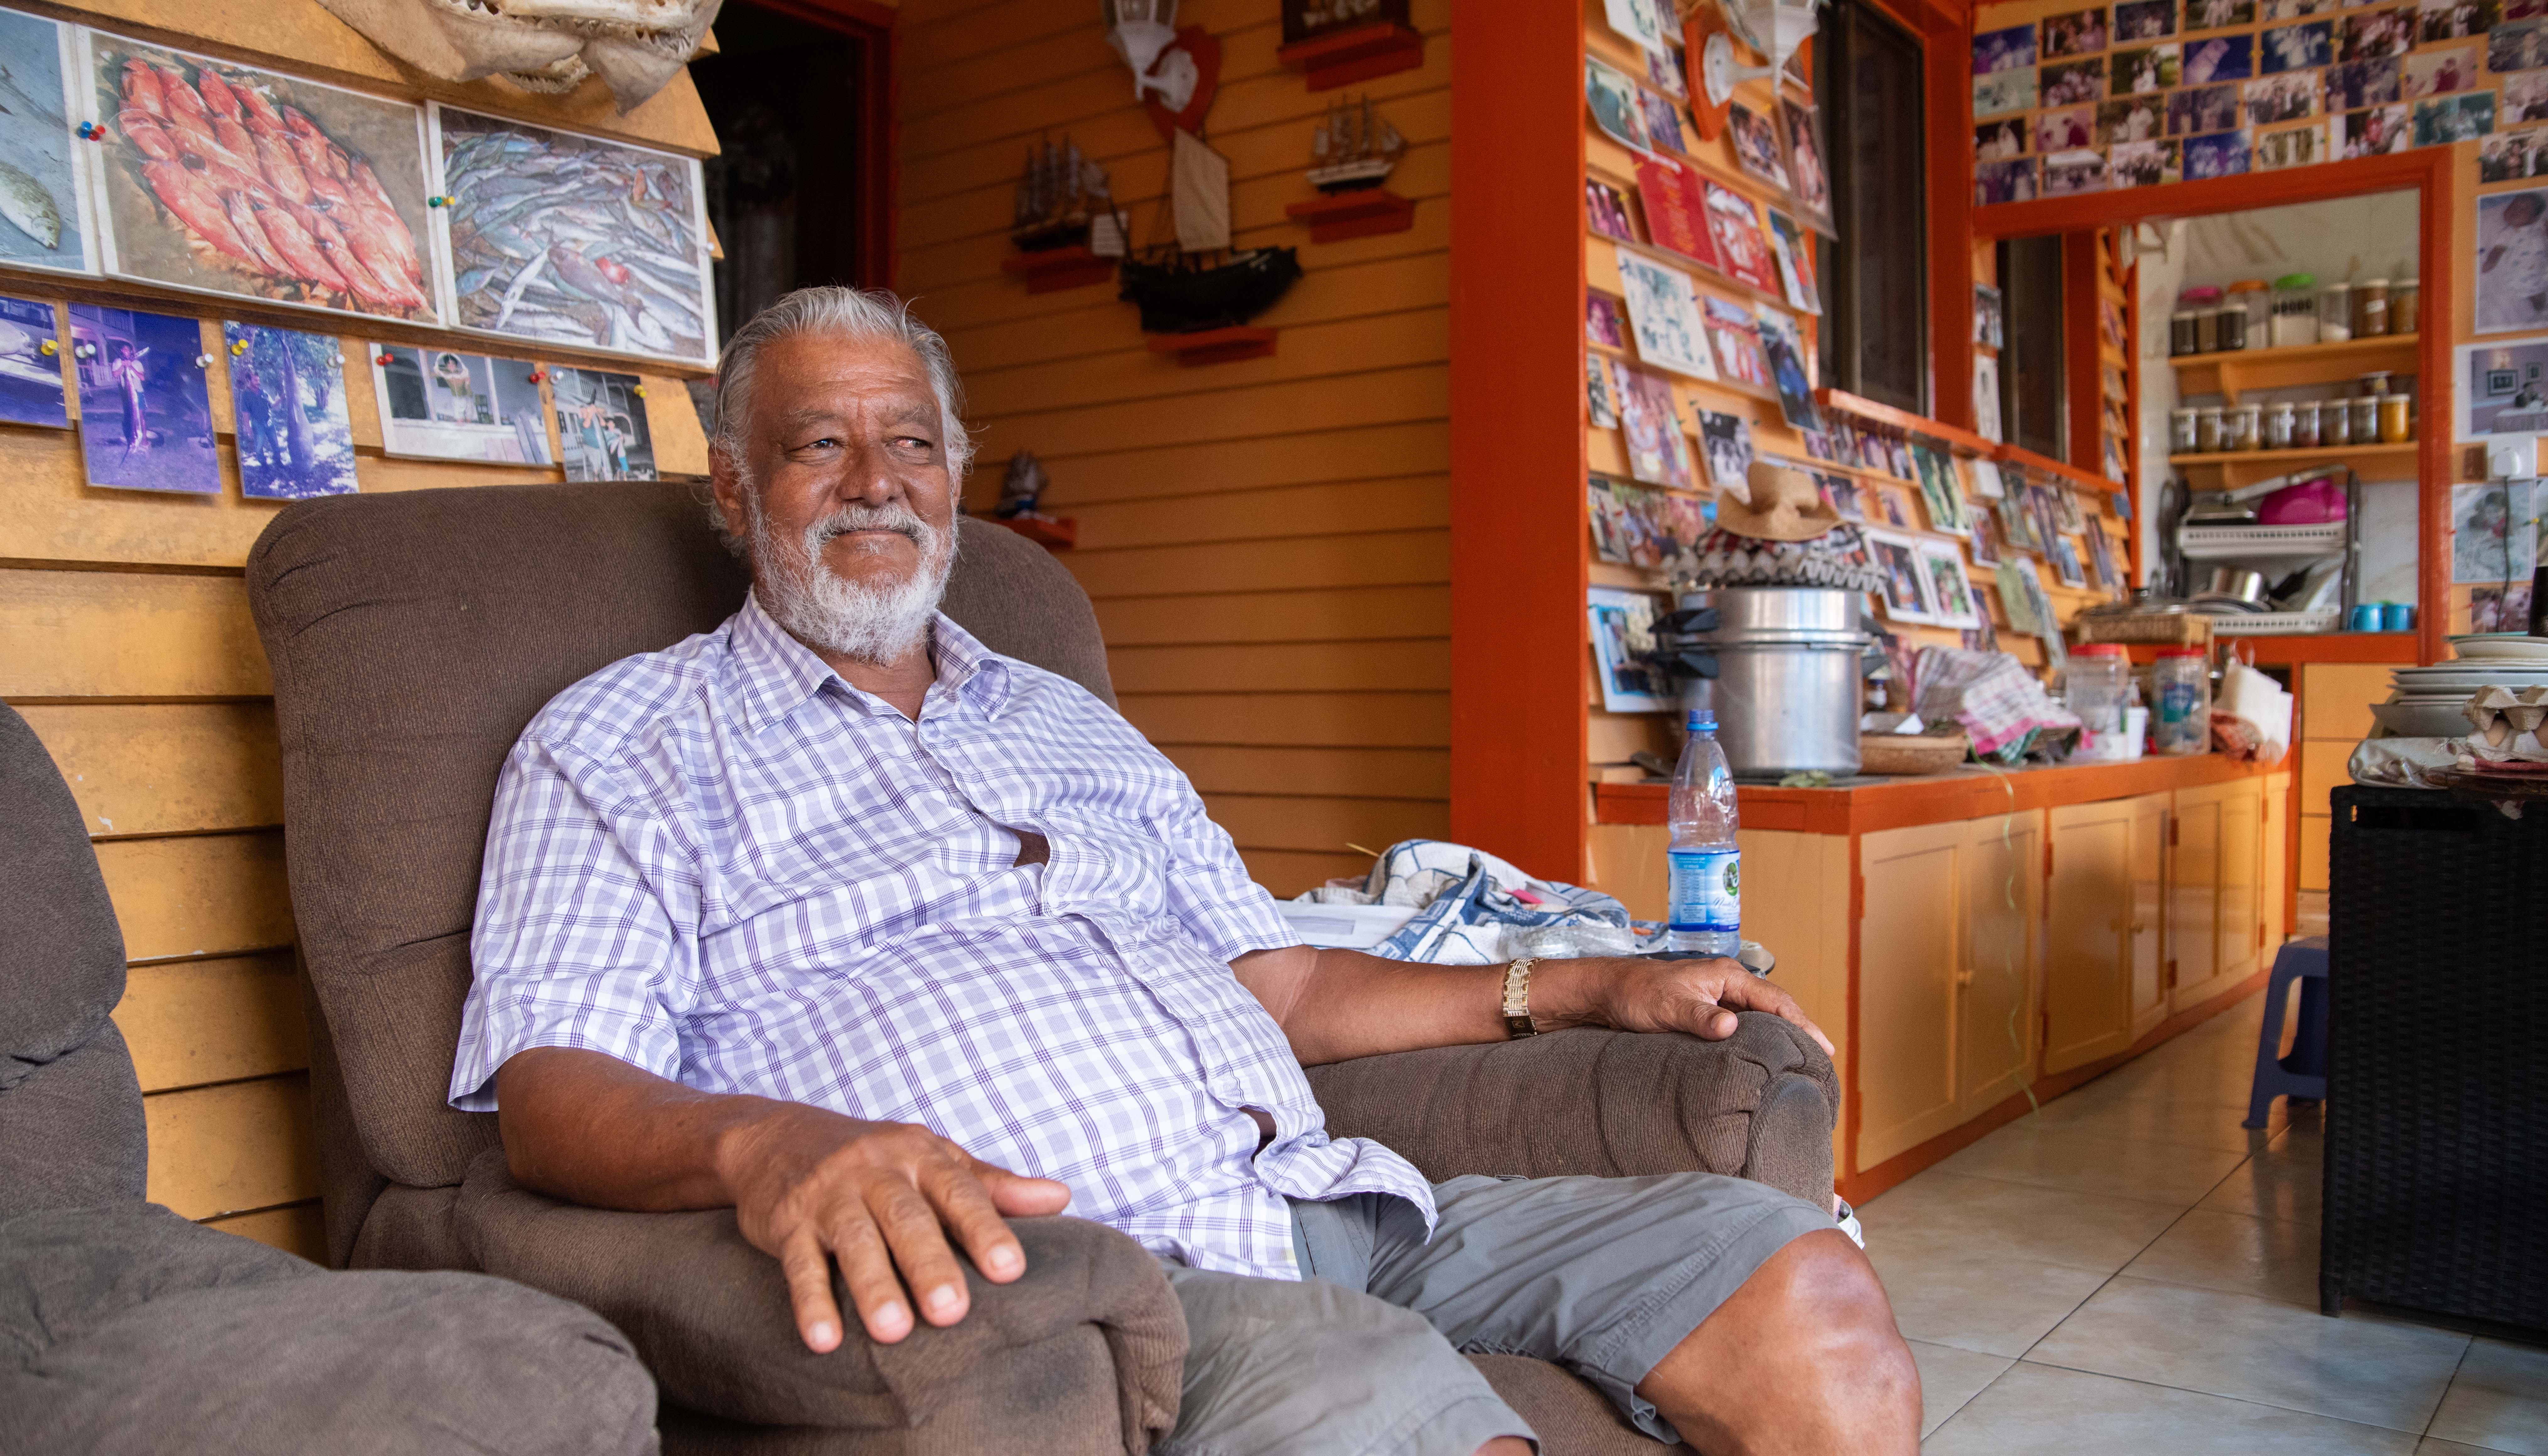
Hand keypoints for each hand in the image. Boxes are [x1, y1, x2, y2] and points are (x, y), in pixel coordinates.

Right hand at [718, 1105, 1071, 1350]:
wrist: (776, 1136)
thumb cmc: (875, 1158)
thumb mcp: (934, 1159)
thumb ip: (993, 1185)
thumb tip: (1061, 1197)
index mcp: (921, 1156)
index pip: (959, 1192)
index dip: (985, 1228)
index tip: (1011, 1269)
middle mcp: (875, 1170)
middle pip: (907, 1219)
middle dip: (929, 1265)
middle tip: (953, 1312)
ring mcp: (828, 1195)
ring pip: (855, 1240)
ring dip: (873, 1286)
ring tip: (894, 1332)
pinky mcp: (786, 1222)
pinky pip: (799, 1262)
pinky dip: (810, 1301)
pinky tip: (823, 1339)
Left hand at [1545, 956, 1833, 1054]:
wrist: (1609, 990)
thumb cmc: (1636, 994)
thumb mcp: (1668, 1008)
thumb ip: (1700, 1017)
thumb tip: (1730, 1026)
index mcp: (1726, 975)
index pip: (1775, 1000)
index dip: (1801, 1023)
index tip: (1822, 1046)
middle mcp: (1727, 982)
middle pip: (1775, 1006)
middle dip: (1800, 1028)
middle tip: (1823, 1057)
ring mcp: (1719, 994)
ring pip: (1761, 1014)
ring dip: (1782, 1033)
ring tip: (1804, 1058)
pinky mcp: (1709, 1007)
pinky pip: (1745, 1020)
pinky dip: (1761, 1035)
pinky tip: (1767, 1052)